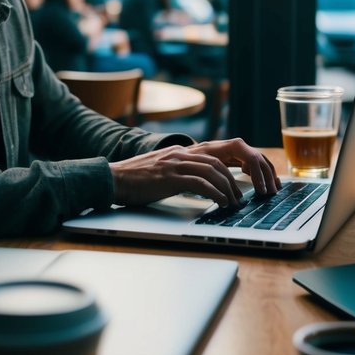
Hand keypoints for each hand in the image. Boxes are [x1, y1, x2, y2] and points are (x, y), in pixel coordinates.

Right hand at [109, 139, 277, 208]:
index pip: (213, 154)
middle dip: (234, 179)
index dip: (230, 167)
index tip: (241, 181)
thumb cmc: (134, 181)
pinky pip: (201, 183)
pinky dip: (215, 193)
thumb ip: (178, 172)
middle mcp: (180, 153)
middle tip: (242, 196)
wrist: (111, 179)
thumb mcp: (160, 171)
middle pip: (218, 161)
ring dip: (229, 188)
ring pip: (213, 170)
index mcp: (180, 151)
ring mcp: (175, 163)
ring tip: (235, 203)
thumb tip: (196, 185)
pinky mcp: (170, 176)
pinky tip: (222, 203)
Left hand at [184, 139, 278, 197]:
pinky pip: (254, 163)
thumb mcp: (194, 166)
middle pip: (258, 157)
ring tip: (273, 189)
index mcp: (225, 147)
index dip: (258, 173)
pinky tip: (264, 183)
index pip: (249, 156)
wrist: (178, 154)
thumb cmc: (185, 161)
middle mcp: (233, 146)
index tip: (260, 190)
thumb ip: (208, 174)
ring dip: (268, 174)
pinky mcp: (235, 157)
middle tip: (271, 193)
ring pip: (259, 159)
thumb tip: (221, 191)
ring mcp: (236, 151)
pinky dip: (262, 172)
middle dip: (267, 175)